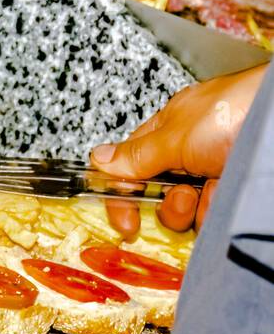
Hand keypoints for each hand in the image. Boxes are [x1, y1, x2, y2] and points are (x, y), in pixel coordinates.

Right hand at [89, 65, 264, 236]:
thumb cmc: (236, 111)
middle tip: (182, 195)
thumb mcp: (175, 135)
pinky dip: (218, 211)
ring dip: (195, 209)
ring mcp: (217, 172)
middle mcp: (192, 152)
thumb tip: (96, 159)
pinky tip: (229, 197)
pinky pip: (216, 214)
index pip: (132, 166)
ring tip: (212, 193)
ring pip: (189, 209)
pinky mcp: (238, 190)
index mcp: (169, 130)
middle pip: (160, 193)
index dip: (124, 194)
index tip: (124, 222)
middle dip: (168, 203)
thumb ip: (135, 154)